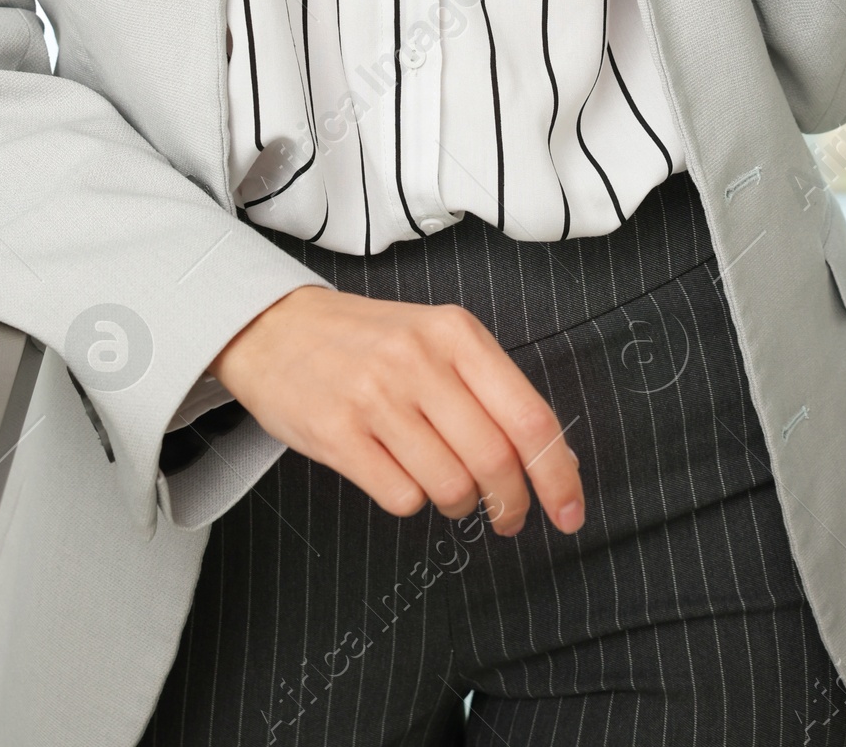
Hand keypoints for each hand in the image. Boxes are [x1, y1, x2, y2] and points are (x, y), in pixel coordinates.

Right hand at [208, 284, 583, 538]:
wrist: (274, 327)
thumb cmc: (367, 341)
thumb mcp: (435, 339)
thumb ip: (491, 390)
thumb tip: (556, 462)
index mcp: (455, 332)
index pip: (529, 415)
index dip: (558, 474)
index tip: (570, 512)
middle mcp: (418, 359)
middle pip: (495, 460)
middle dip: (511, 504)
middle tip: (508, 518)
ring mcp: (375, 396)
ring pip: (451, 486)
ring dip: (457, 502)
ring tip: (442, 482)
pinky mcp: (337, 434)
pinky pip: (402, 498)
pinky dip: (410, 499)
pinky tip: (395, 471)